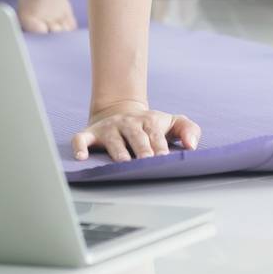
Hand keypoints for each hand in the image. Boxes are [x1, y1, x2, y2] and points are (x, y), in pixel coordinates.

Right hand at [71, 100, 201, 161]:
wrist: (119, 111)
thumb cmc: (149, 125)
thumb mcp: (171, 123)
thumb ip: (188, 130)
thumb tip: (192, 146)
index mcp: (148, 122)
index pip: (155, 135)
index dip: (160, 147)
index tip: (165, 159)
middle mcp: (127, 124)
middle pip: (136, 136)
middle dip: (141, 149)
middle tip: (147, 162)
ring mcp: (108, 128)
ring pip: (112, 139)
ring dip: (117, 150)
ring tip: (122, 162)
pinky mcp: (90, 133)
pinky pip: (81, 138)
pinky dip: (80, 146)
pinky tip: (82, 158)